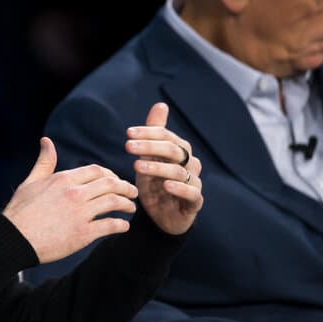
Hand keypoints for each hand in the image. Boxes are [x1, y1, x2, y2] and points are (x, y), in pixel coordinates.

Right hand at [3, 137, 138, 263]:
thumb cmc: (20, 210)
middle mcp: (75, 193)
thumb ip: (44, 162)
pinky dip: (121, 225)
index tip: (116, 181)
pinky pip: (110, 225)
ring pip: (114, 202)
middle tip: (133, 192)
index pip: (97, 171)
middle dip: (126, 187)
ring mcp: (80, 213)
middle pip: (111, 184)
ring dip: (127, 205)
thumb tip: (46, 140)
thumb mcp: (31, 181)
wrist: (13, 238)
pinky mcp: (83, 234)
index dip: (111, 175)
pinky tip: (124, 226)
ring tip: (131, 209)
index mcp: (64, 179)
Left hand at [125, 102, 202, 234]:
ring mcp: (193, 183)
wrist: (162, 217)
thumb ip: (154, 133)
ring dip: (157, 167)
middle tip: (128, 146)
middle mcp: (190, 164)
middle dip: (150, 146)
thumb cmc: (156, 184)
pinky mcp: (195, 202)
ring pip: (179, 171)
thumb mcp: (150, 158)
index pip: (167, 136)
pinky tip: (165, 186)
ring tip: (137, 166)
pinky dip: (180, 188)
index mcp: (180, 151)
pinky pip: (192, 193)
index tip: (128, 133)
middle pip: (174, 150)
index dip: (148, 133)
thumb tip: (160, 104)